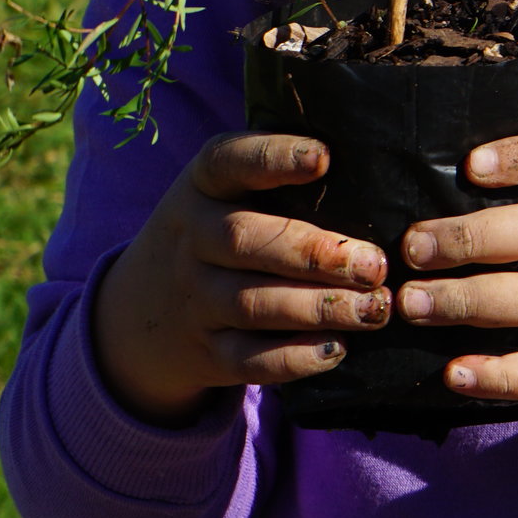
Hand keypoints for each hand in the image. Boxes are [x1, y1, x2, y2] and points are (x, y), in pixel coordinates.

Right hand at [92, 131, 391, 424]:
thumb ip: (278, 173)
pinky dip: (294, 358)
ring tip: (374, 308)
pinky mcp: (207, 352)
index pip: (228, 161)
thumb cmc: (218, 229)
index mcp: (202, 186)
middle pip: (243, 241)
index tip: (324, 158)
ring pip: (252, 304)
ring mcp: (195, 299)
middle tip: (374, 264)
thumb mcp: (224, 191)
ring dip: (319, 308)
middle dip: (314, 253)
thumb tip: (372, 159)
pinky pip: (248, 359)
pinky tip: (337, 348)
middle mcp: (191, 239)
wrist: (143, 309)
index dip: (274, 158)